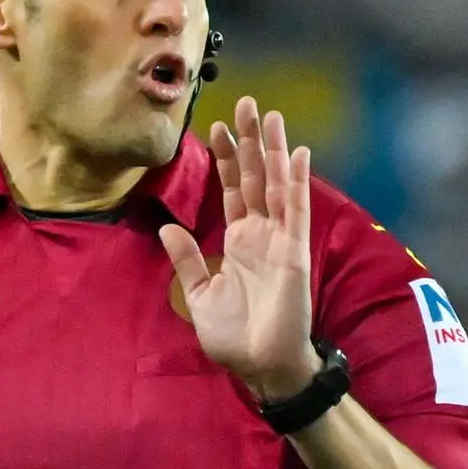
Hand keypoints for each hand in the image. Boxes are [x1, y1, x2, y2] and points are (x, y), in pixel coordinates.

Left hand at [159, 97, 321, 400]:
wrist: (260, 365)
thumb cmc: (234, 336)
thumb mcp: (199, 294)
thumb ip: (189, 259)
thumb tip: (169, 227)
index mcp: (239, 241)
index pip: (231, 190)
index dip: (225, 159)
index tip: (216, 127)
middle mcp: (261, 234)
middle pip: (254, 177)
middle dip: (249, 141)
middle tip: (245, 103)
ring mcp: (279, 240)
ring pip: (275, 184)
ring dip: (273, 150)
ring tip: (269, 115)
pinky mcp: (293, 251)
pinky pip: (295, 210)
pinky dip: (296, 181)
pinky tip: (297, 153)